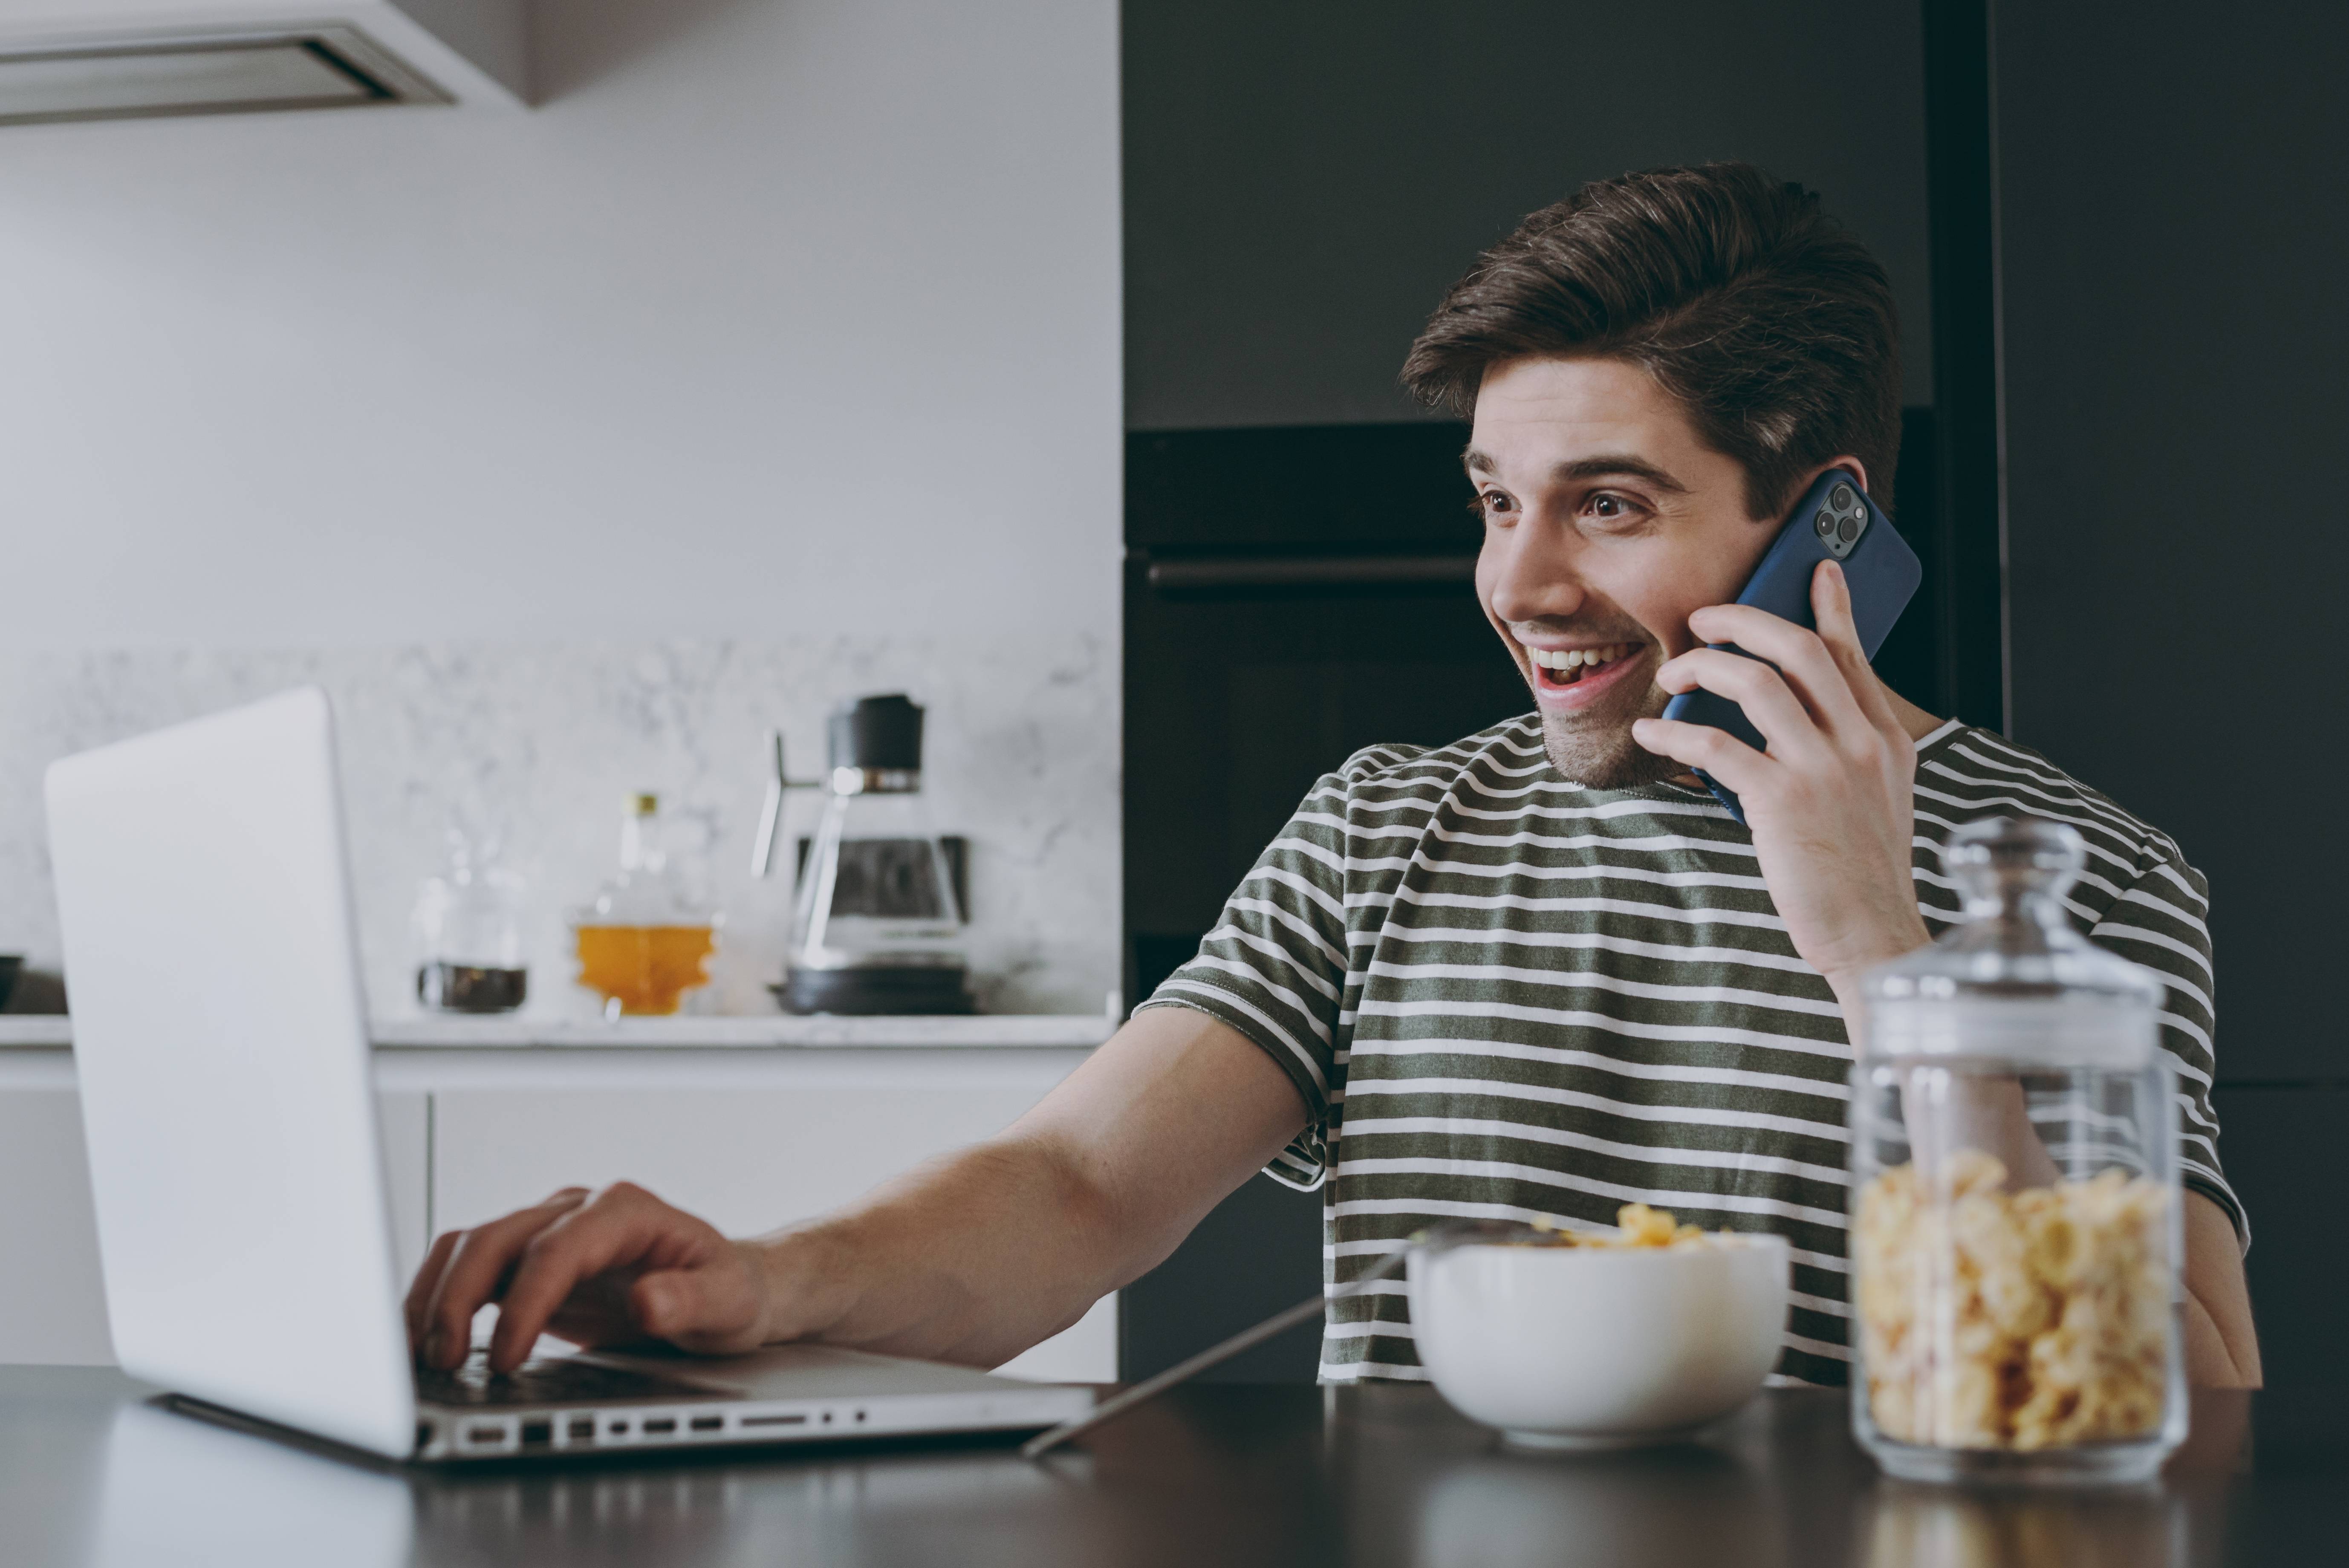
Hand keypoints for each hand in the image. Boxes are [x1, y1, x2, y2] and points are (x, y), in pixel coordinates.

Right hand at [405, 1181, 772, 1374]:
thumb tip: (650, 1300)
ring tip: (422, 1354)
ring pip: (471, 1245)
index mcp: (626, 1211)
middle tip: (444, 1360)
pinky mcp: (530, 1262)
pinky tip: (425, 1339)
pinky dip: (440, 1298)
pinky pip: (470, 1268)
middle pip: (497, 1236)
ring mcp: (549, 1232)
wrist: (724, 1287)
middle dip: (460, 1297)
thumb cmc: (727, 1289)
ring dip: (436, 1295)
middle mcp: (579, 1211)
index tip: (506, 1355)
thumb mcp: (727, 1300)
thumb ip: (690, 1300)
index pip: (557, 1247)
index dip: (526, 1301)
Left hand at [1631, 559, 1927, 997]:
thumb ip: (1846, 749)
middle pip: (1798, 648)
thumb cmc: (1860, 871)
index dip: (1830, 606)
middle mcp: (1859, 742)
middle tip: (1705, 619)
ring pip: (1755, 682)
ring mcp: (1823, 770)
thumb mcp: (1874, 797)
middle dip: (1743, 619)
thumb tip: (1798, 715)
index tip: (1813, 569)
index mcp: (1884, 738)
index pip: (1851, 653)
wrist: (1874, 936)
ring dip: (1702, 666)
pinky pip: (1716, 744)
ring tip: (1674, 672)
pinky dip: (1674, 732)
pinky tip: (1652, 733)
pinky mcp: (1782, 802)